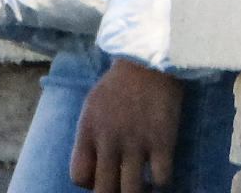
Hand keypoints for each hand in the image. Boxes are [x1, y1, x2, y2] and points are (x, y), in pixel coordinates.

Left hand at [70, 59, 182, 191]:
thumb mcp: (93, 104)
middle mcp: (109, 139)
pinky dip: (162, 179)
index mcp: (88, 128)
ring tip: (142, 182)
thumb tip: (93, 166)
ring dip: (137, 191)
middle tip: (122, 184)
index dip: (90, 183)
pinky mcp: (162, 141)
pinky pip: (161, 180)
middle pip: (104, 191)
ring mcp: (136, 142)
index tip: (102, 176)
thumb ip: (90, 135)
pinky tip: (160, 167)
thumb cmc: (120, 82)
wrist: (150, 60)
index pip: (78, 175)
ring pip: (132, 192)